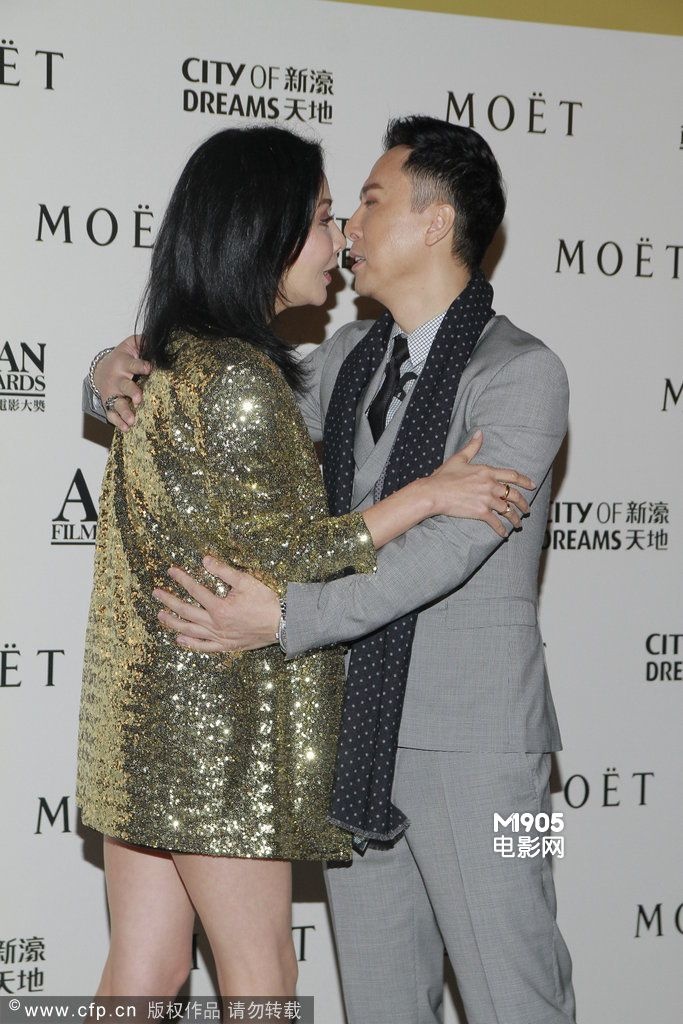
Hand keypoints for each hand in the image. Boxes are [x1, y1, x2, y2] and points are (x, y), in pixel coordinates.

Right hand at [95, 335, 151, 431]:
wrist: (101, 369)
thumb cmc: (122, 357)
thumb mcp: (130, 345)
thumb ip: (141, 341)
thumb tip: (155, 339)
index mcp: (123, 363)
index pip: (132, 364)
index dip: (140, 366)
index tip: (149, 368)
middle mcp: (117, 379)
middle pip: (124, 386)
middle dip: (131, 392)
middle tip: (138, 399)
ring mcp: (112, 393)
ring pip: (117, 403)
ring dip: (124, 412)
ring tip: (132, 421)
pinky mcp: (109, 404)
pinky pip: (112, 414)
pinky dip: (118, 422)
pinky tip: (126, 428)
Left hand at [152, 556, 280, 652]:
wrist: (282, 624)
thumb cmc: (265, 602)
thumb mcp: (246, 581)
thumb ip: (224, 571)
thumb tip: (205, 560)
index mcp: (219, 607)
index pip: (195, 590)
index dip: (181, 579)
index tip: (170, 571)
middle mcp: (216, 624)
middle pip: (187, 611)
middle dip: (169, 601)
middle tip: (156, 594)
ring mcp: (220, 637)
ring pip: (191, 631)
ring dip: (173, 623)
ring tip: (160, 616)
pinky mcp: (226, 646)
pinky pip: (204, 647)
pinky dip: (190, 644)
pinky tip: (179, 639)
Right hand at [428, 431, 535, 536]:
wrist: (434, 493)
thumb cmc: (444, 476)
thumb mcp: (459, 458)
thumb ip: (472, 447)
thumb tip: (480, 433)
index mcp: (487, 471)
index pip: (512, 476)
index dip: (525, 481)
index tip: (532, 485)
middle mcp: (490, 485)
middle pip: (514, 495)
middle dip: (524, 504)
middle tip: (527, 509)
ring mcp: (486, 499)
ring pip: (508, 510)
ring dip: (515, 518)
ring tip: (518, 524)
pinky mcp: (481, 512)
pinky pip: (496, 522)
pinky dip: (501, 529)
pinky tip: (504, 534)